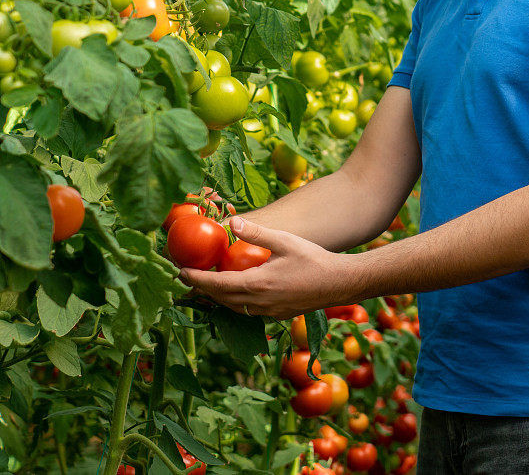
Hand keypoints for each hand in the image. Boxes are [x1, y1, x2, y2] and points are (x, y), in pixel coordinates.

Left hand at [179, 217, 356, 318]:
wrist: (340, 283)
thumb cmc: (314, 259)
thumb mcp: (285, 241)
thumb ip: (257, 233)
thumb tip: (232, 221)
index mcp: (257, 284)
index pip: (216, 284)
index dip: (196, 279)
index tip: (180, 272)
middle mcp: (259, 303)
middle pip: (220, 299)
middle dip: (201, 290)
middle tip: (186, 278)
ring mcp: (268, 312)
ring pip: (233, 308)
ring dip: (217, 298)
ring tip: (205, 286)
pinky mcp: (277, 316)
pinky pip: (248, 312)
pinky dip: (234, 303)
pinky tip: (235, 294)